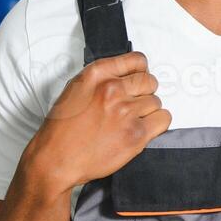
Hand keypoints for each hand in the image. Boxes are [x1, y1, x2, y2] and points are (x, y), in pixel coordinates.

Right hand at [24, 51, 169, 194]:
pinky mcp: (136, 134)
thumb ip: (102, 80)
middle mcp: (112, 89)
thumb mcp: (76, 90)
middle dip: (144, 93)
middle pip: (149, 81)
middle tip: (132, 106)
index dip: (140, 72)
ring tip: (129, 122)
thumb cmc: (62, 130)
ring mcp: (125, 111)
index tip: (138, 80)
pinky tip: (141, 130)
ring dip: (147, 112)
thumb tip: (125, 77)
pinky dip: (156, 125)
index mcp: (96, 75)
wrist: (57, 160)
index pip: (137, 60)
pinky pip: (163, 119)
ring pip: (156, 102)